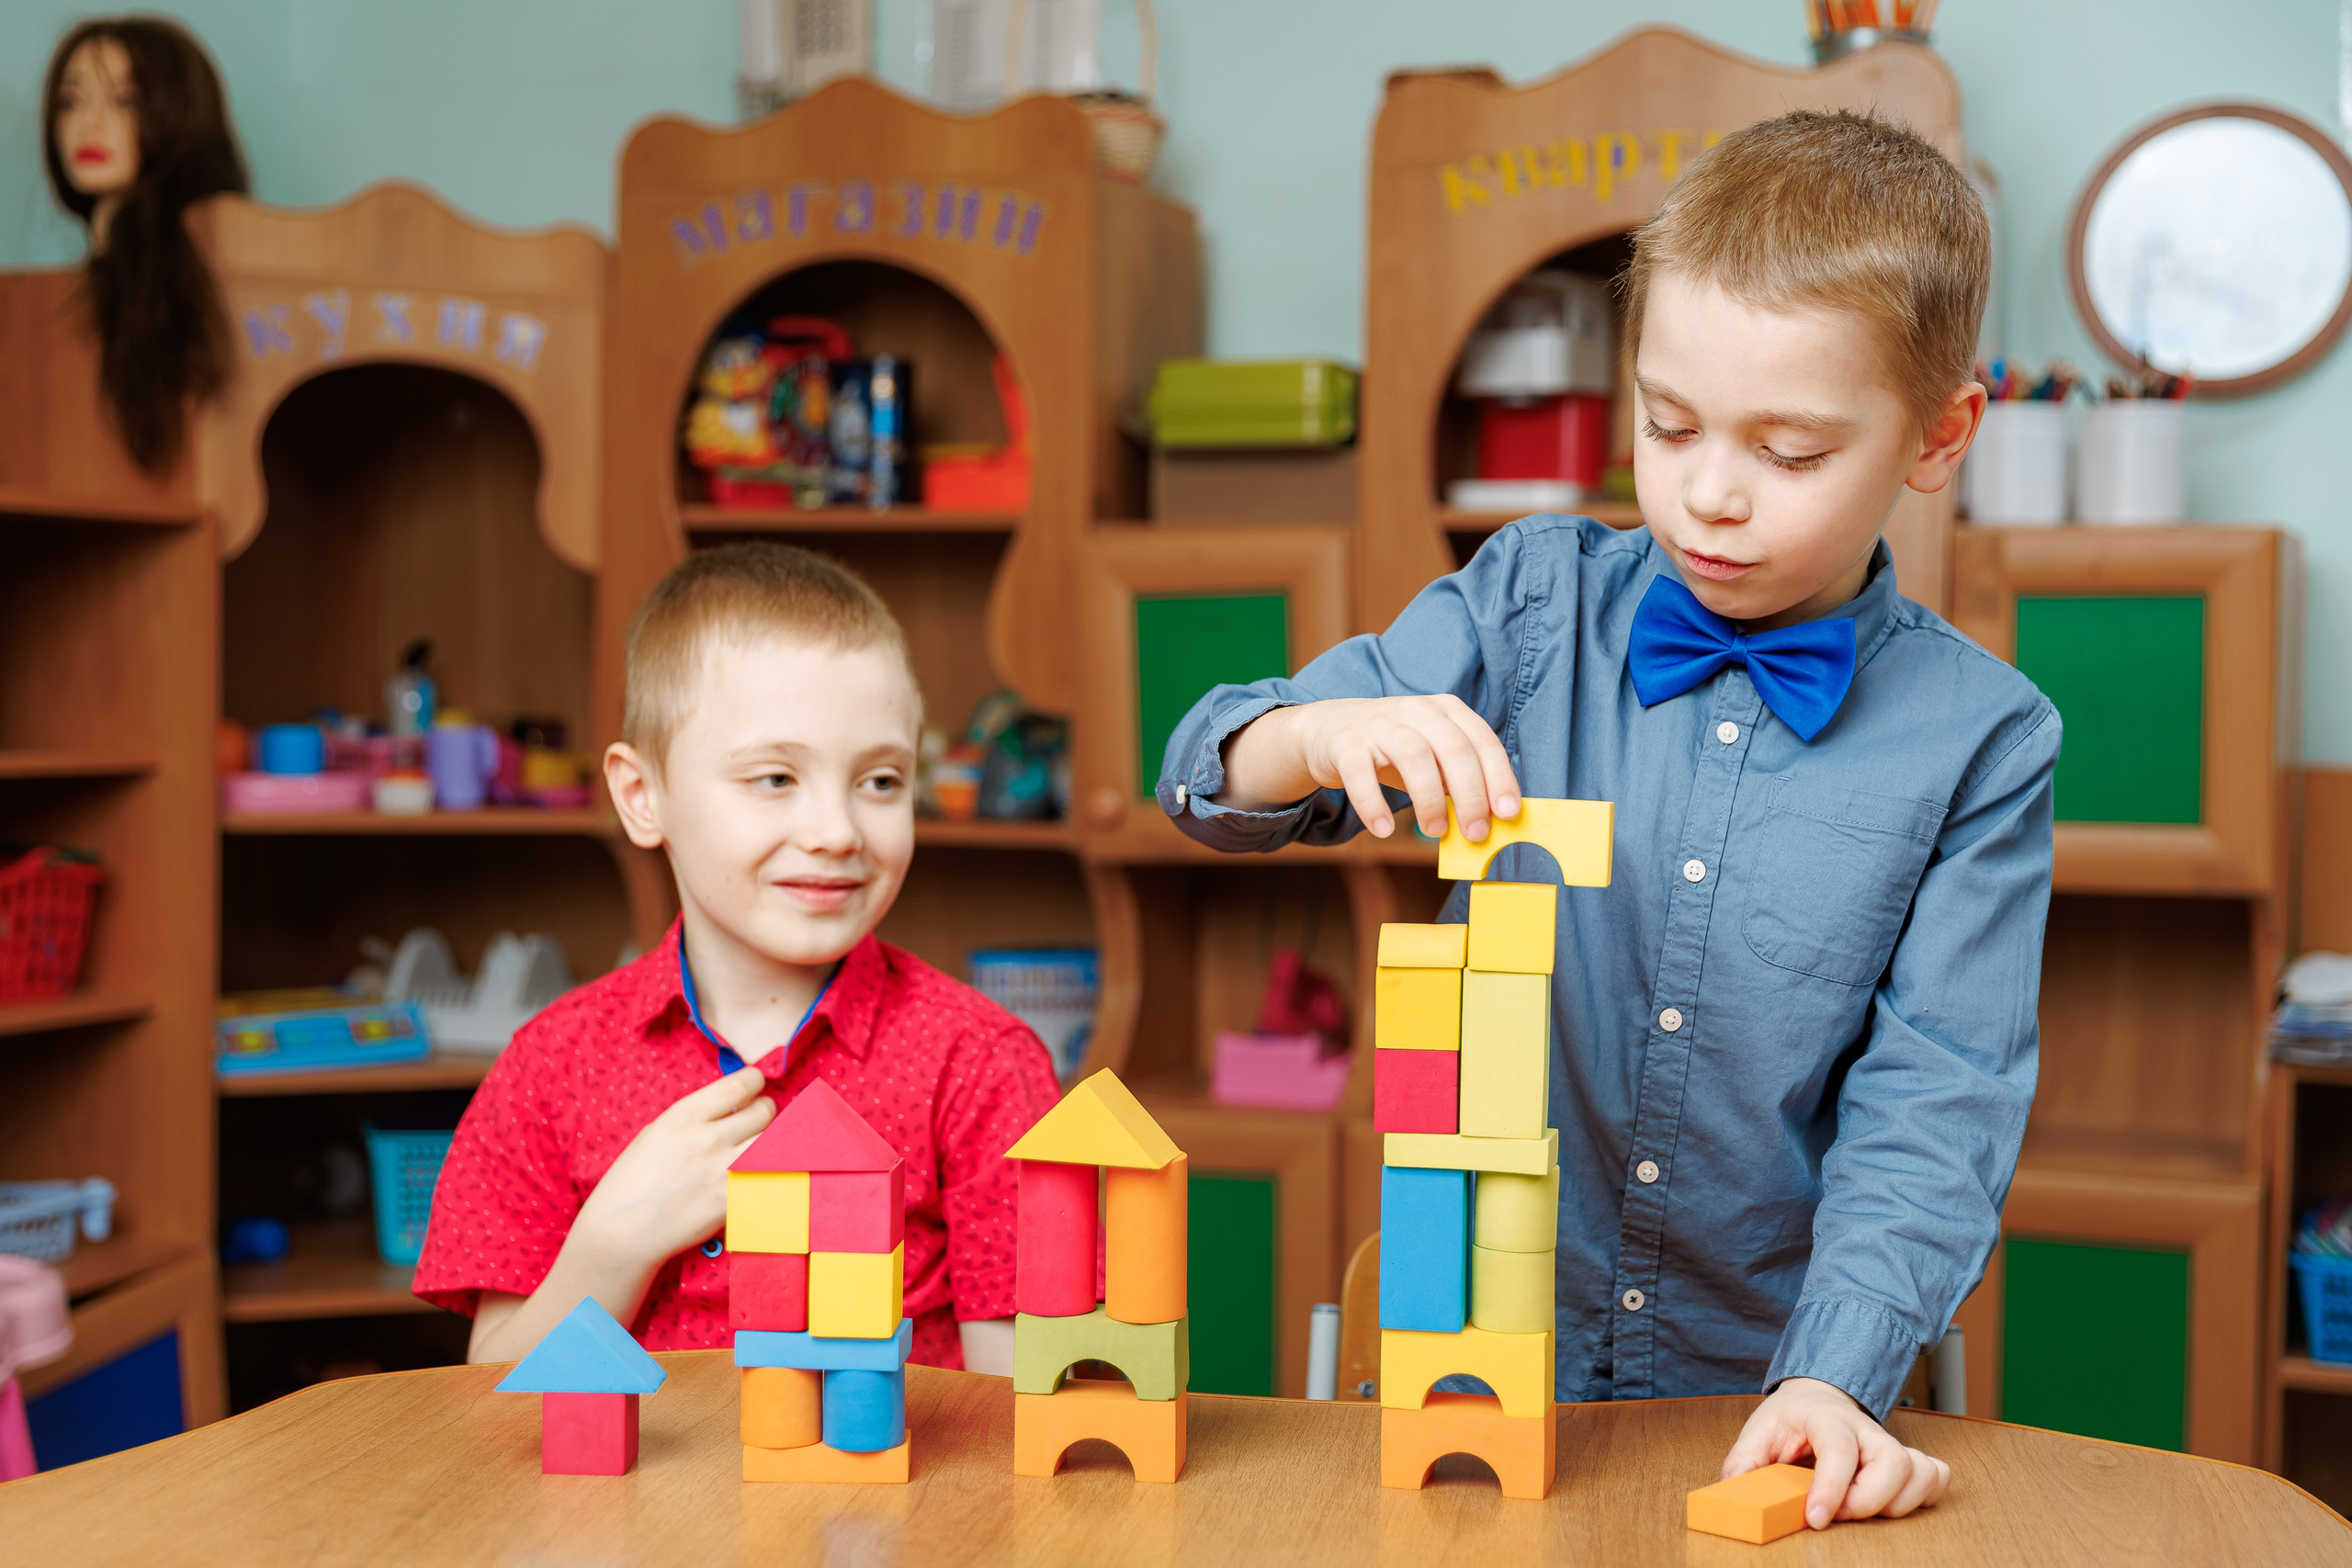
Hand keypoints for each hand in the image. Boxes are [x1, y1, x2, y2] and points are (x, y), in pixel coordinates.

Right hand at [570, 1065, 776, 1270]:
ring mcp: (723, 1171)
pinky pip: (769, 1176)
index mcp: (684, 1117)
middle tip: (759, 1118)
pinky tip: (760, 1173)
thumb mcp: (655, 1135)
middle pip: (764, 1112)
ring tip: (762, 1145)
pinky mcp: (733, 1201)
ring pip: (773, 1143)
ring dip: (773, 1140)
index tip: (755, 1086)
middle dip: (766, 1111)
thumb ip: (693, 1120)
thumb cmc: (631, 1183)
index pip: (740, 1085)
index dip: (755, 1081)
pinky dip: (769, 1172)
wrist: (621, 1233)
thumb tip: (728, 1109)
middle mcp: (708, 1139)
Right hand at [1222, 696, 1520, 840]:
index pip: (1482, 740)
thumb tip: (1488, 821)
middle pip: (1453, 748)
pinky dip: (1373, 804)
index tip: (1508, 813)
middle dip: (1470, 794)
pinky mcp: (1345, 743)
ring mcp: (1379, 724)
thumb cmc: (1391, 749)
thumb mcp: (1431, 756)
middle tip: (1475, 832)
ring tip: (1433, 831)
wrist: (1328, 729)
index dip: (1499, 777)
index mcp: (1445, 711)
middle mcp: (1415, 710)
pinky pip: (1360, 773)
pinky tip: (1382, 829)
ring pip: (1413, 755)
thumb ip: (1457, 782)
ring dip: (1429, 799)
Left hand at [1723, 1376, 1949, 1529]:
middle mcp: (1866, 1427)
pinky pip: (1937, 1475)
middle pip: (1893, 1461)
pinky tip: (1894, 1502)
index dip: (1831, 1488)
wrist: (1816, 1396)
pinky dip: (1924, 1496)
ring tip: (1860, 1508)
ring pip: (1919, 1471)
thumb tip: (1734, 1494)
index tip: (1817, 1518)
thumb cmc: (1789, 1419)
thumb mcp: (1758, 1433)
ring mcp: (1890, 1441)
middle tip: (1837, 1513)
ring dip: (1896, 1503)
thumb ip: (1744, 1463)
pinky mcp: (1909, 1457)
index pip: (1840, 1449)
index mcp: (1826, 1416)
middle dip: (1867, 1500)